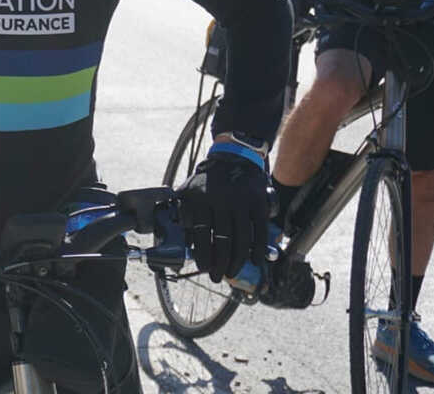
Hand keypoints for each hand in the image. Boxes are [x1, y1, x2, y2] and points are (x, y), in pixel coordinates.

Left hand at [178, 154, 269, 281]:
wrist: (234, 156)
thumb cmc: (209, 178)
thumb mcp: (190, 188)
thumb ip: (183, 209)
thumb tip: (174, 234)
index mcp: (201, 198)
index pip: (201, 233)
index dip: (202, 254)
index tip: (204, 268)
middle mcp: (221, 200)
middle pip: (222, 241)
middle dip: (219, 264)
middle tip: (217, 277)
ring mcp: (241, 202)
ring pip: (241, 240)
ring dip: (237, 261)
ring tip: (231, 272)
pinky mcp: (259, 203)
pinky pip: (259, 232)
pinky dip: (258, 250)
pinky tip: (254, 261)